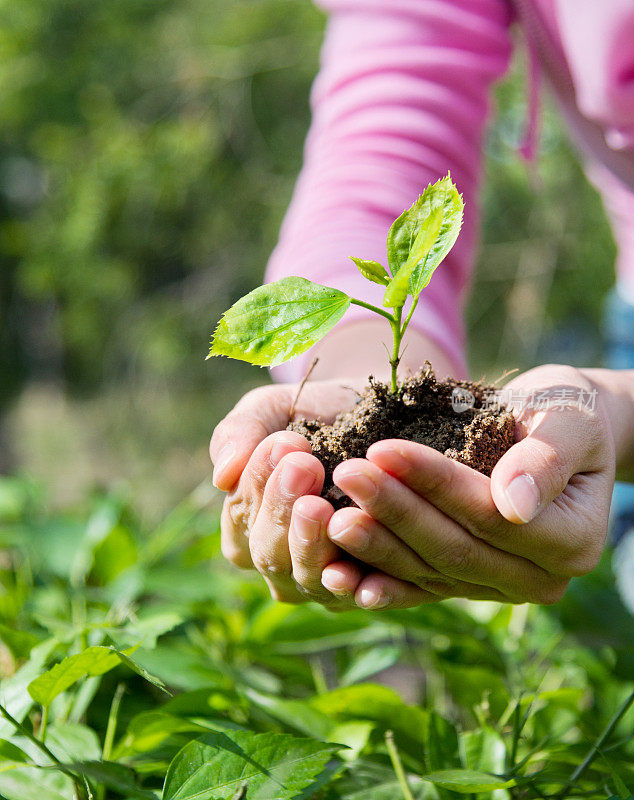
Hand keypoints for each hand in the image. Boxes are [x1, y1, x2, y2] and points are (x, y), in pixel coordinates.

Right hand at [210, 380, 364, 605]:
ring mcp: (319, 582)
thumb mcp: (270, 410)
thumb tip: (222, 476)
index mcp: (243, 528)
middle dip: (283, 508)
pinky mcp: (365, 588)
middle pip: (269, 551)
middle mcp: (278, 564)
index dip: (258, 481)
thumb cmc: (310, 416)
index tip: (285, 441)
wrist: (372, 419)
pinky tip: (356, 560)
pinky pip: (357, 593)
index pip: (241, 514)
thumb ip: (239, 433)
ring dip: (312, 543)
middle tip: (304, 466)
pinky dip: (354, 583)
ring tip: (321, 505)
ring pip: (307, 577)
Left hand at [318, 365, 614, 608]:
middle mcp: (537, 578)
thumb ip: (546, 459)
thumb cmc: (566, 414)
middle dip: (394, 510)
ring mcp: (500, 587)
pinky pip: (420, 587)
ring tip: (328, 515)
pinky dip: (380, 580)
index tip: (381, 449)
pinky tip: (338, 574)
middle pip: (453, 548)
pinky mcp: (469, 585)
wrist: (557, 433)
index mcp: (570, 541)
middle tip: (344, 475)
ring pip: (430, 571)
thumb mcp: (569, 421)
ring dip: (376, 545)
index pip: (488, 513)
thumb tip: (515, 504)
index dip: (433, 483)